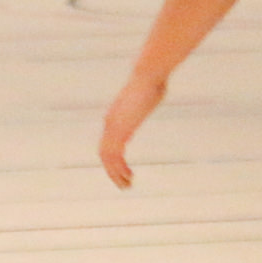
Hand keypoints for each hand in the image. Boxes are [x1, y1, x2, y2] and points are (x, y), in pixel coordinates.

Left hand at [99, 73, 167, 188]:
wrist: (147, 76)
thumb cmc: (152, 81)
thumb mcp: (148, 93)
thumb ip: (148, 97)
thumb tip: (157, 85)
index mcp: (114, 117)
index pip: (108, 143)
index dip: (114, 159)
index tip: (124, 170)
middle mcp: (109, 123)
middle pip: (104, 153)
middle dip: (112, 170)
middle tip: (123, 184)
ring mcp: (112, 127)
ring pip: (107, 157)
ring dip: (115, 174)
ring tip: (127, 186)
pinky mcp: (119, 130)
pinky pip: (114, 155)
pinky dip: (118, 169)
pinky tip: (129, 178)